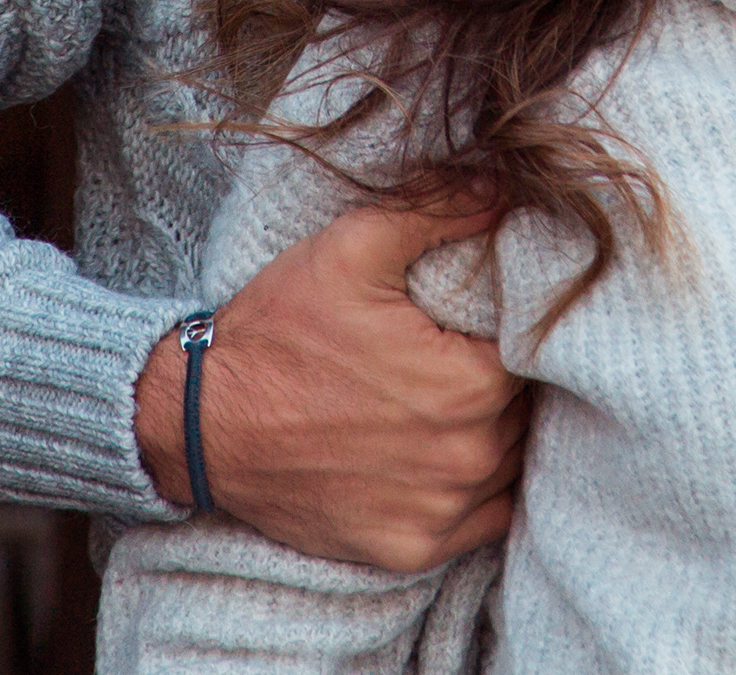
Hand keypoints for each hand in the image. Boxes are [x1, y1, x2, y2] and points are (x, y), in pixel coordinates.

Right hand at [136, 198, 529, 572]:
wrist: (201, 423)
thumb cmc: (277, 333)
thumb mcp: (353, 250)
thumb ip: (439, 211)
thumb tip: (504, 187)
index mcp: (470, 383)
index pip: (533, 348)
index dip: (513, 326)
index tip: (477, 317)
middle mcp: (467, 457)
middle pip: (523, 407)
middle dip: (501, 378)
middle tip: (456, 352)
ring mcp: (440, 511)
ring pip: (508, 462)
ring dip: (492, 433)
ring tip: (444, 400)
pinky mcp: (410, 548)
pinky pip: (481, 521)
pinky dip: (473, 491)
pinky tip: (441, 456)